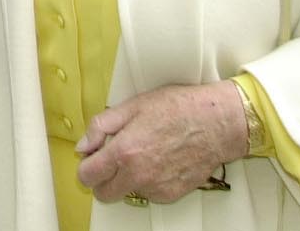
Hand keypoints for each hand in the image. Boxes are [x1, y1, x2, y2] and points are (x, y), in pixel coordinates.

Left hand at [74, 81, 247, 204]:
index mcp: (123, 152)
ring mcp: (156, 188)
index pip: (87, 176)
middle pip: (103, 194)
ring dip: (127, 179)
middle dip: (102, 179)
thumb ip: (101, 127)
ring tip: (144, 154)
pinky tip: (159, 161)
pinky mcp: (171, 195)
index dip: (86, 166)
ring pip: (127, 193)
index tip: (93, 158)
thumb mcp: (132, 106)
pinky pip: (149, 194)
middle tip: (113, 160)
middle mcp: (138, 176)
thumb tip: (83, 146)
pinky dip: (148, 182)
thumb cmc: (177, 109)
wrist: (217, 123)